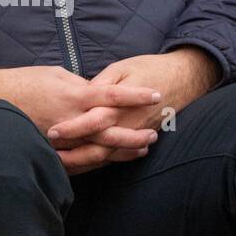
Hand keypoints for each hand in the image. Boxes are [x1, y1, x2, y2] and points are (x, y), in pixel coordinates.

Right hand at [0, 64, 159, 158]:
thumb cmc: (24, 83)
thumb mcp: (55, 75)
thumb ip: (81, 86)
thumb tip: (99, 92)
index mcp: (73, 96)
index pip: (112, 96)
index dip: (136, 96)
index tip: (156, 95)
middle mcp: (70, 120)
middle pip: (111, 131)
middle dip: (135, 133)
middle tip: (155, 133)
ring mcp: (62, 140)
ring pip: (99, 150)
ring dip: (123, 150)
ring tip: (142, 148)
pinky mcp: (52, 152)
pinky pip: (81, 161)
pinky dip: (101, 161)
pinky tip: (114, 159)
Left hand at [47, 48, 220, 173]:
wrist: (183, 78)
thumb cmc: (149, 68)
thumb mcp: (122, 68)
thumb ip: (100, 84)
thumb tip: (80, 96)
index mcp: (120, 104)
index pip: (92, 121)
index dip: (71, 128)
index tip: (51, 132)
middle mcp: (127, 124)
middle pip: (97, 146)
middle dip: (74, 154)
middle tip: (51, 157)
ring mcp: (134, 135)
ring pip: (107, 156)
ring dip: (85, 163)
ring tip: (62, 166)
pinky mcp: (139, 138)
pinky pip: (118, 156)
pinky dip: (100, 163)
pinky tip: (82, 167)